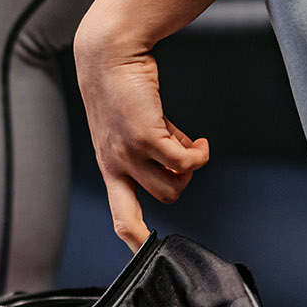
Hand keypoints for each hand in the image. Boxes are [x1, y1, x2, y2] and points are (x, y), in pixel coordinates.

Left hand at [74, 27, 210, 250]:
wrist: (109, 55)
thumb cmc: (121, 87)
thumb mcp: (132, 125)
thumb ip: (152, 148)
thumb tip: (181, 160)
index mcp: (111, 166)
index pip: (121, 217)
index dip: (136, 240)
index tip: (149, 251)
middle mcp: (117, 165)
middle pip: (161, 201)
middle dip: (181, 183)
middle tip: (184, 158)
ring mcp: (129, 154)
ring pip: (175, 185)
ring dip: (190, 169)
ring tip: (188, 145)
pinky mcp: (145, 137)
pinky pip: (184, 164)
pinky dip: (198, 155)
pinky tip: (198, 142)